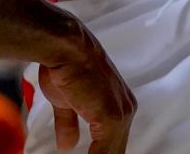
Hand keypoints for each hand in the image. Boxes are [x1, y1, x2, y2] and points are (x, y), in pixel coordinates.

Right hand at [39, 25, 136, 152]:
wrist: (66, 47)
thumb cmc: (66, 64)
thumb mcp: (65, 101)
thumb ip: (69, 124)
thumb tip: (66, 143)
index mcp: (118, 104)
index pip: (113, 141)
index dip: (100, 153)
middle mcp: (125, 109)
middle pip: (116, 149)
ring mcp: (121, 115)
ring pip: (113, 152)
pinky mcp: (112, 118)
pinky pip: (105, 153)